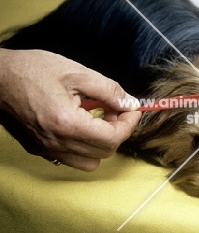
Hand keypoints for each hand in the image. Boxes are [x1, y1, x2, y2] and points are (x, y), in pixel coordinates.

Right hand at [0, 49, 141, 170]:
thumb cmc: (31, 70)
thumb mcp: (76, 72)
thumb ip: (109, 90)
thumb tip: (131, 103)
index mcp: (67, 123)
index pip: (113, 138)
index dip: (129, 124)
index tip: (133, 109)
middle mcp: (57, 143)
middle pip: (105, 152)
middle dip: (118, 131)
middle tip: (115, 109)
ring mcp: (46, 150)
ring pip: (90, 162)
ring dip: (102, 142)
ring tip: (99, 118)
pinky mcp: (39, 150)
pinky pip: (72, 159)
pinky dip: (85, 146)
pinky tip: (81, 124)